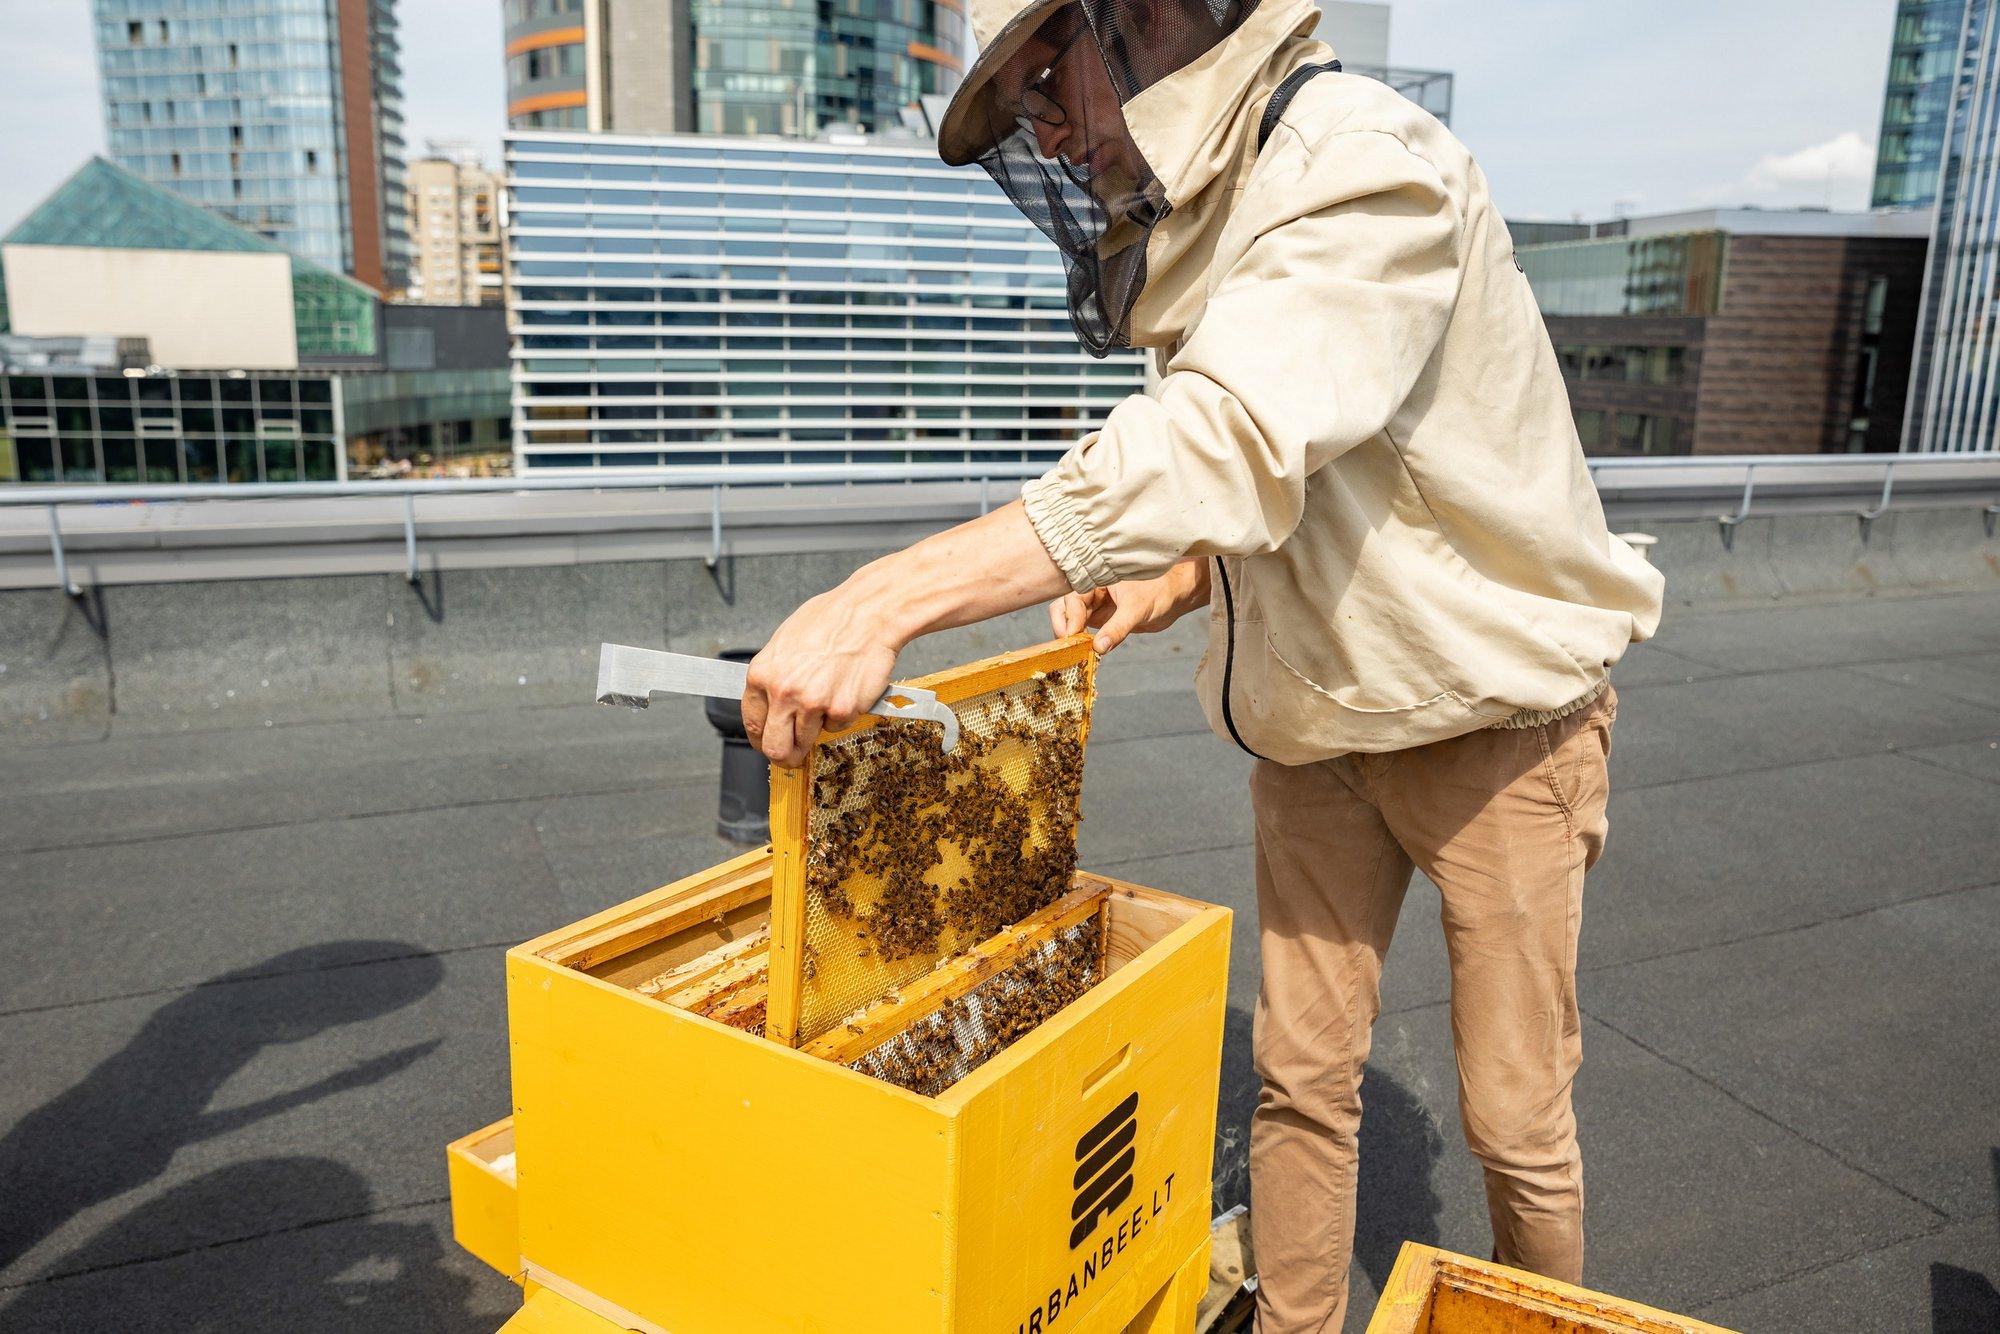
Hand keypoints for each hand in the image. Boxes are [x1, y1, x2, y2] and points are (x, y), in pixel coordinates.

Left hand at [743, 583, 900, 766]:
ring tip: (829, 697)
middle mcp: (783, 692)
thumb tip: (768, 705)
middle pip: (776, 749)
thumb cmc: (830, 620)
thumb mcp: (784, 643)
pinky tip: (846, 688)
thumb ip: (773, 678)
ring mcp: (812, 704)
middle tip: (796, 752)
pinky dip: (843, 715)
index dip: (762, 741)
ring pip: (809, 741)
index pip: (753, 725)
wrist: (868, 613)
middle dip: (786, 755)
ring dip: (819, 728)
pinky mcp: (842, 710)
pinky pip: (838, 727)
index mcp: (762, 675)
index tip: (770, 743)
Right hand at [1050, 559, 1210, 653]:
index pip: (1071, 598)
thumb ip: (1117, 628)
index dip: (1069, 618)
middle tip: (1068, 647)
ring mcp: (1096, 607)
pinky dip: (1084, 644)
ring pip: (1073, 622)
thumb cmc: (1159, 592)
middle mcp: (1092, 593)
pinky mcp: (1103, 621)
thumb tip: (1097, 648)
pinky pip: (1086, 633)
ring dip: (1073, 638)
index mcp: (1096, 579)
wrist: (1176, 597)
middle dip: (1063, 627)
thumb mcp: (1137, 610)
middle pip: (1065, 609)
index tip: (1072, 637)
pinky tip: (1087, 653)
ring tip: (1077, 653)